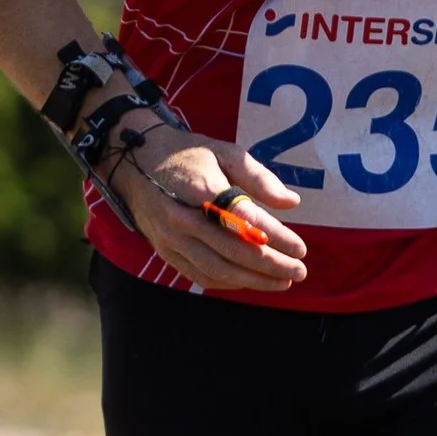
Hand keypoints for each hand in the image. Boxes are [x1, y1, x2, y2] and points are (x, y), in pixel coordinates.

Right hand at [103, 119, 308, 292]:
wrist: (135, 162)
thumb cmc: (188, 155)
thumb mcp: (225, 152)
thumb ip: (258, 177)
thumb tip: (291, 202)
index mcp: (200, 188)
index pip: (244, 220)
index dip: (275, 238)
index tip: (301, 248)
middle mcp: (182, 218)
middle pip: (232, 251)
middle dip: (270, 266)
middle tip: (299, 271)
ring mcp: (171, 239)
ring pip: (217, 270)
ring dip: (253, 281)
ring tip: (282, 282)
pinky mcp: (165, 252)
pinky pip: (200, 276)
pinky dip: (229, 283)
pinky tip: (251, 281)